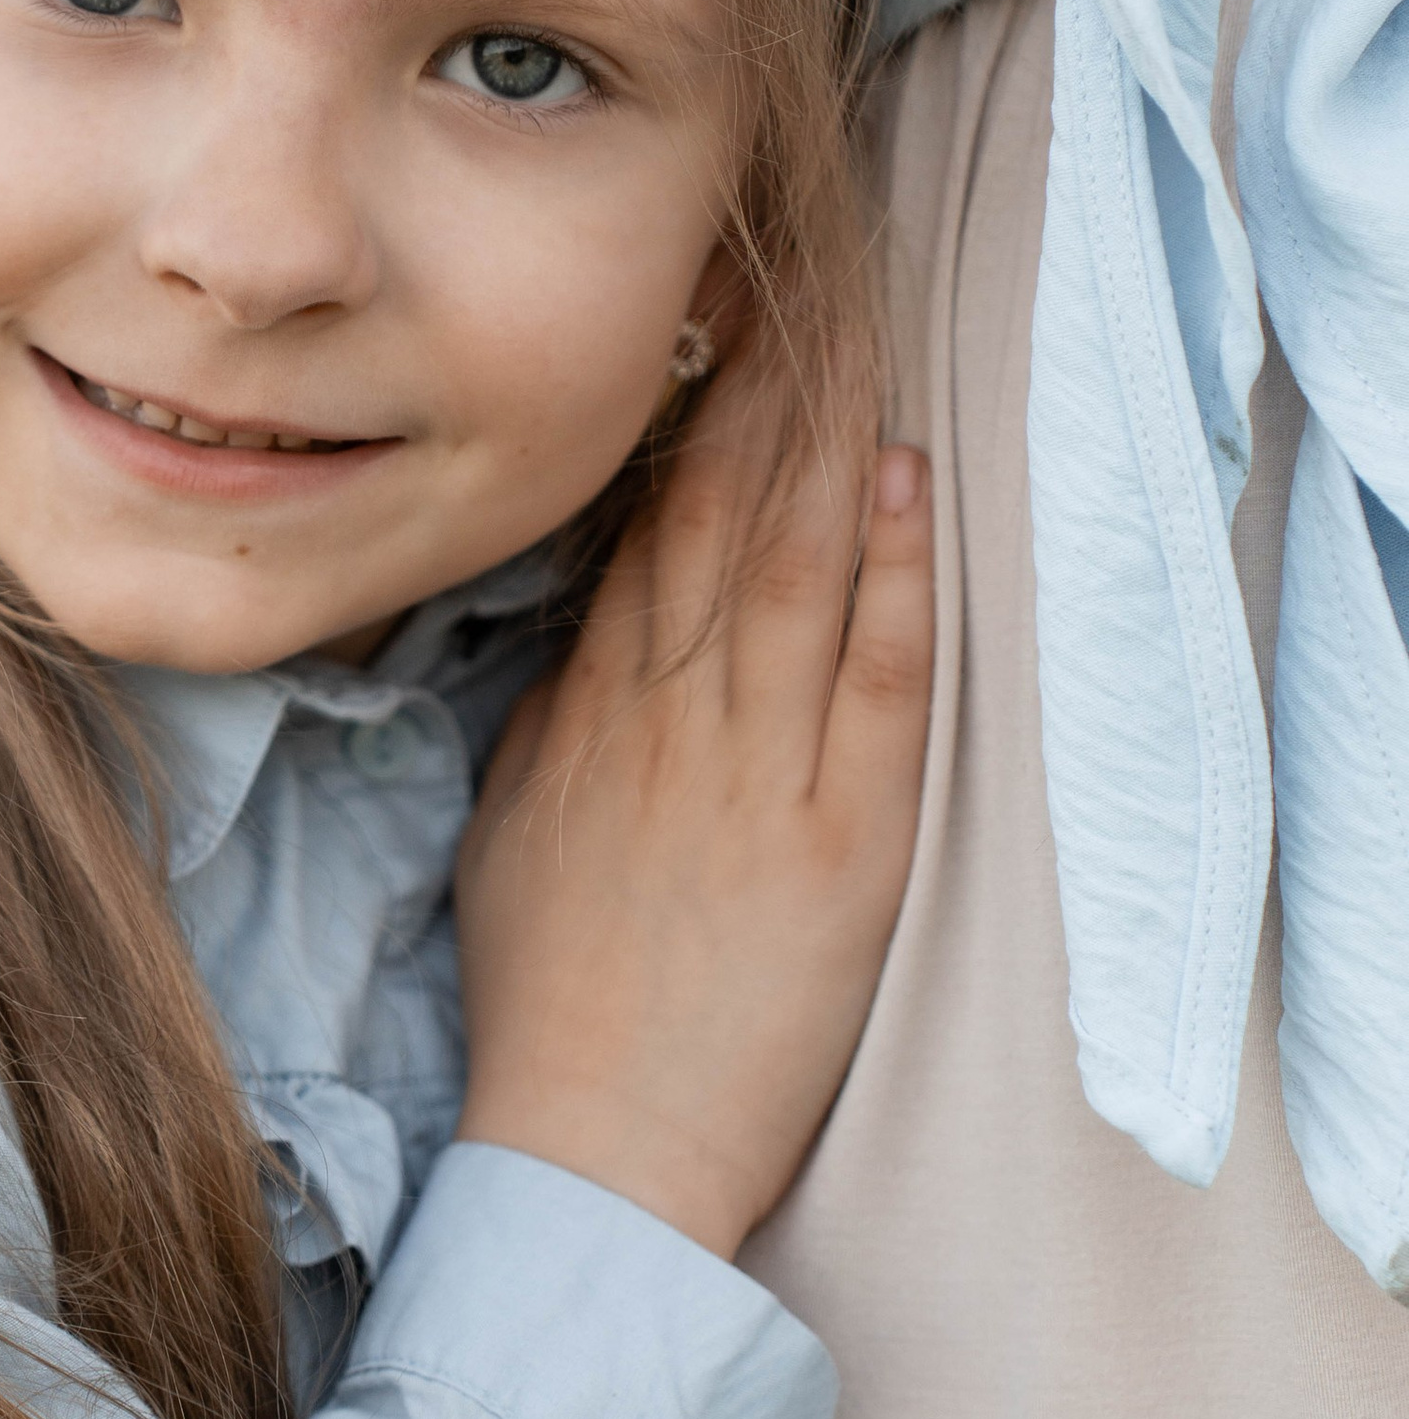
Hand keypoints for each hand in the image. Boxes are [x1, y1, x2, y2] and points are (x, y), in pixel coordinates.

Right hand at [456, 387, 932, 1256]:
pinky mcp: (839, 841)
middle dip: (758, 386)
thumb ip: (553, 721)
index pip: (638, 530)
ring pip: (788, 567)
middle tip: (793, 270)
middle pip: (713, 515)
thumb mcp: (514, 835)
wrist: (594, 1148)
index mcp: (586, 717)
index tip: (706, 317)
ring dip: (827, 442)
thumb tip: (591, 629)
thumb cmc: (550, 1004)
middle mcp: (665, 722)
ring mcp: (753, 775)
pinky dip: (890, 573)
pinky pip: (869, 679)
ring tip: (857, 331)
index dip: (680, 414)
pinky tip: (905, 484)